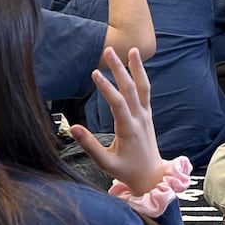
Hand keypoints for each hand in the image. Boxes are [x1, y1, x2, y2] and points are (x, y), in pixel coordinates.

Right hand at [69, 47, 166, 195]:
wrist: (151, 175)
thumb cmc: (126, 171)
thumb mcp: (105, 163)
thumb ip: (90, 146)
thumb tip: (73, 128)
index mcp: (129, 129)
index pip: (117, 103)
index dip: (106, 88)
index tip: (94, 73)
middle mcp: (140, 118)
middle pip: (130, 89)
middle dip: (119, 69)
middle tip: (109, 50)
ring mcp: (146, 115)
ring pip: (143, 87)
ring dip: (137, 68)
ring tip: (132, 49)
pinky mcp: (148, 115)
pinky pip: (146, 92)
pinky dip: (141, 76)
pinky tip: (136, 64)